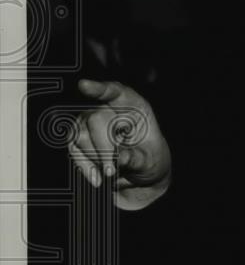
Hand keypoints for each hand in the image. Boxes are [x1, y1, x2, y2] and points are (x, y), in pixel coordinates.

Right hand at [70, 79, 171, 209]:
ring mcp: (90, 122)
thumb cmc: (150, 160)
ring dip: (94, 159)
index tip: (84, 86)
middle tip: (112, 169)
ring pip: (78, 135)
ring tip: (111, 173)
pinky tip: (97, 179)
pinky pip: (73, 149)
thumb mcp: (152, 161)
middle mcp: (109, 109)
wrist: (141, 178)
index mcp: (132, 105)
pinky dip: (84, 166)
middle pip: (93, 119)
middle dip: (102, 148)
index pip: (114, 91)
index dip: (98, 89)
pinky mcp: (79, 139)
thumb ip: (136, 158)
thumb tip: (119, 158)